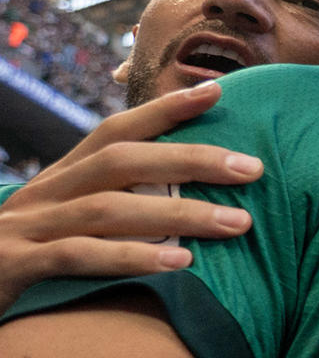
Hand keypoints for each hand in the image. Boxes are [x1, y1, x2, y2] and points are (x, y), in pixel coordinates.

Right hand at [0, 82, 262, 311]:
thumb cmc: (27, 260)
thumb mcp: (66, 225)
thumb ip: (114, 207)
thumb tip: (186, 198)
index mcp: (61, 177)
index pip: (116, 131)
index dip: (165, 110)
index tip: (219, 92)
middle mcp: (46, 193)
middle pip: (123, 162)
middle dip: (192, 160)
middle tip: (254, 168)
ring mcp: (28, 227)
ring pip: (109, 209)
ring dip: (180, 216)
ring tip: (238, 224)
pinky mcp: (13, 266)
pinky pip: (77, 256)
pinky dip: (131, 257)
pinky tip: (180, 265)